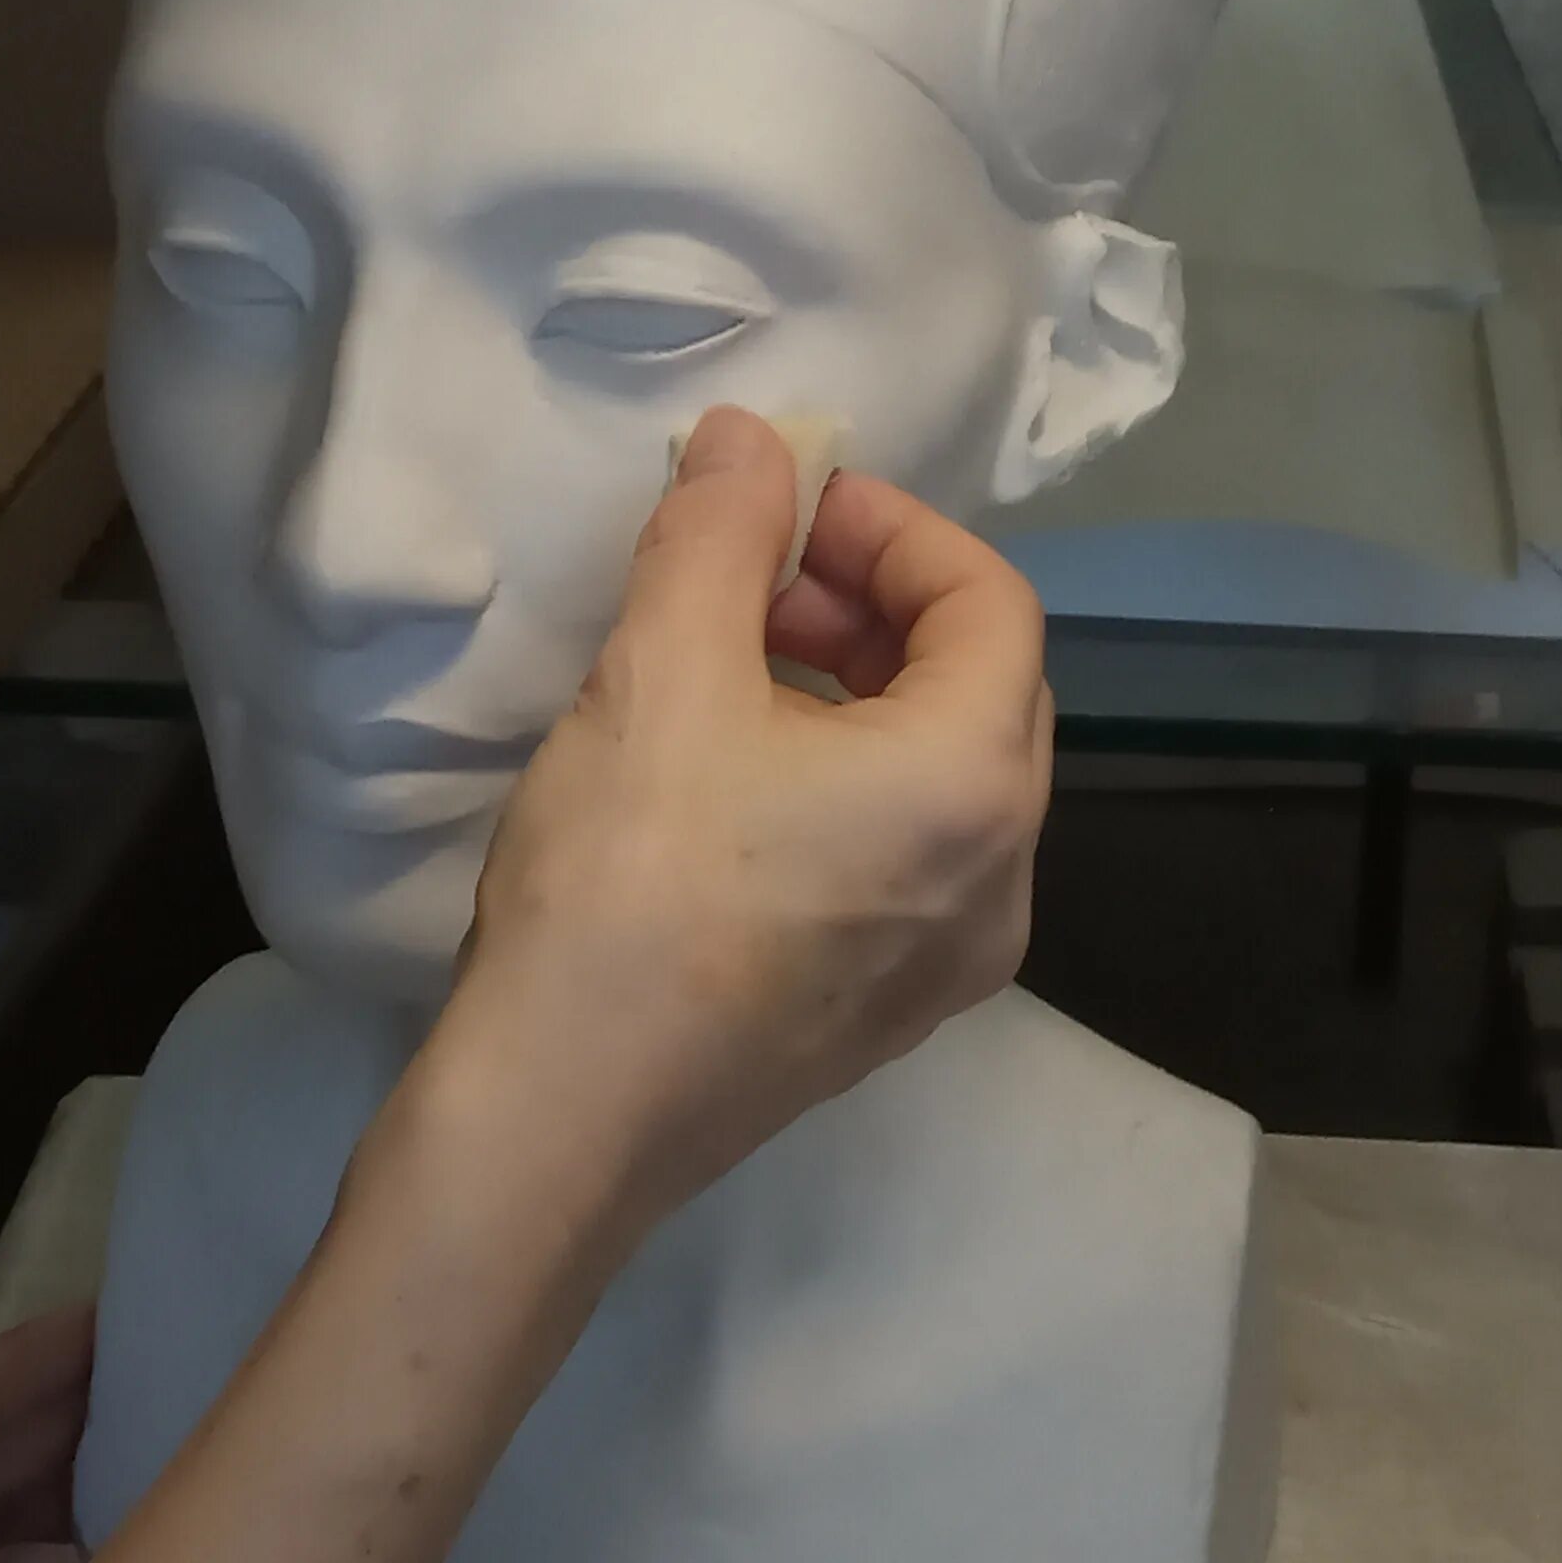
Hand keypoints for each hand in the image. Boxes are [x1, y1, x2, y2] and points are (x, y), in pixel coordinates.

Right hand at [439, 407, 1051, 1232]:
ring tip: (726, 670)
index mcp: (975, 784)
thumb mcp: (660, 673)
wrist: (558, 1121)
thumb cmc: (624, 884)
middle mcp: (1003, 877)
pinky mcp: (887, 1013)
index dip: (891, 529)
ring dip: (855, 691)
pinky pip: (907, 856)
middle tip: (750, 586)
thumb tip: (750, 440)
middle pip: (981, 686)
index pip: (990, 600)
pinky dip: (846, 782)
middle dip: (873, 606)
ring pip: (942, 774)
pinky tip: (729, 782)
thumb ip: (718, 534)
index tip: (782, 510)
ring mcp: (953, 961)